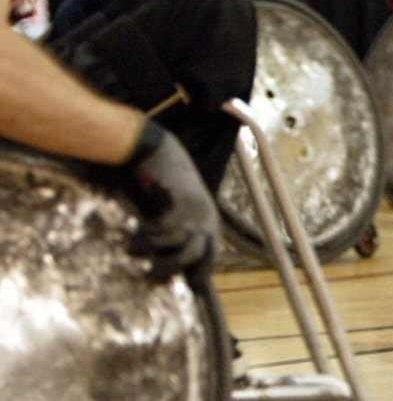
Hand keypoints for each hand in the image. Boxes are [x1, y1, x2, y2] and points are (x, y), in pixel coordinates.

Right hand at [122, 122, 218, 283]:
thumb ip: (170, 242)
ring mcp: (197, 211)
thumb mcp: (170, 216)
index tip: (189, 292)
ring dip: (153, 252)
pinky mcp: (182, 202)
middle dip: (170, 270)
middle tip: (147, 275)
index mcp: (208, 225)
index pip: (209, 260)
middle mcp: (207, 220)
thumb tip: (162, 276)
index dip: (199, 278)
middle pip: (196, 259)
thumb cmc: (161, 186)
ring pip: (182, 248)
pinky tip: (135, 229)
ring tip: (133, 247)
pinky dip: (147, 234)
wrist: (159, 150)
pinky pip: (166, 231)